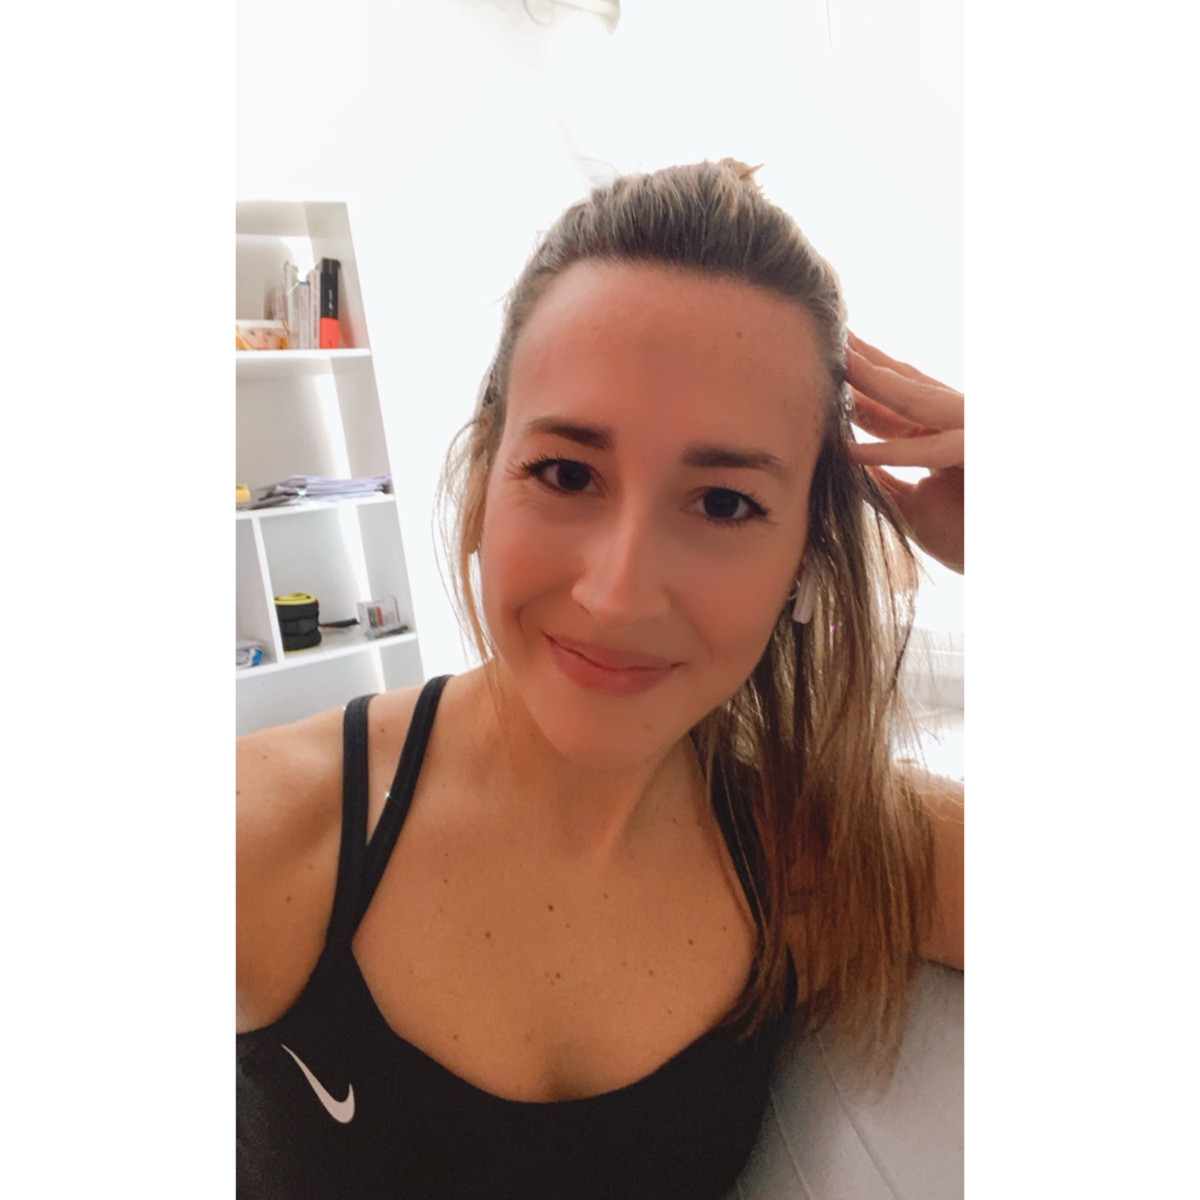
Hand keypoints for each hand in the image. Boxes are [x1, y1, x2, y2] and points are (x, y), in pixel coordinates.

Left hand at [844, 332, 963, 573]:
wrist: (1010, 563)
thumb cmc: (969, 537)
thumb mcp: (913, 506)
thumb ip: (884, 481)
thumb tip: (849, 463)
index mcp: (945, 431)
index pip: (898, 396)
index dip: (862, 377)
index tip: (827, 355)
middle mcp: (960, 424)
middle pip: (905, 384)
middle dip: (865, 360)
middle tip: (829, 334)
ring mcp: (975, 435)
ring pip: (917, 401)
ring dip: (874, 382)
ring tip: (836, 362)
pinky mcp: (983, 456)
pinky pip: (932, 450)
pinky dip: (891, 453)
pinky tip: (853, 452)